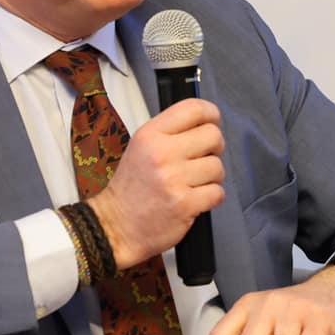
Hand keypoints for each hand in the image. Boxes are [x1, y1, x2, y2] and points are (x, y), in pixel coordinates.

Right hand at [86, 100, 224, 271]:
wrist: (116, 225)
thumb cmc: (132, 187)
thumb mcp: (142, 147)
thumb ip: (171, 132)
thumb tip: (206, 122)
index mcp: (151, 135)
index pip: (193, 108)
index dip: (211, 114)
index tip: (212, 123)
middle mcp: (162, 153)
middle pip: (213, 136)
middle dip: (214, 149)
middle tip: (202, 159)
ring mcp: (174, 179)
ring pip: (218, 166)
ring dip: (212, 177)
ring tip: (193, 183)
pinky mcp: (185, 203)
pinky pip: (218, 192)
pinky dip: (211, 197)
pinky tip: (195, 199)